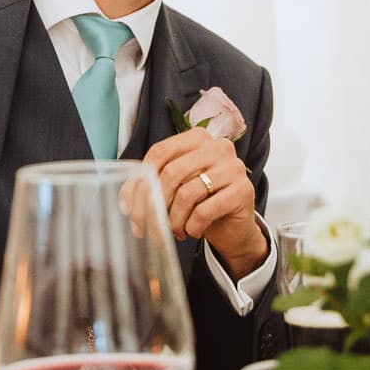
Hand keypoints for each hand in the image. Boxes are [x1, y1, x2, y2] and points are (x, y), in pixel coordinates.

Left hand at [143, 128, 266, 277]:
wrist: (232, 227)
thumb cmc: (200, 203)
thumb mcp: (176, 188)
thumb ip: (153, 184)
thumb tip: (125, 200)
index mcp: (197, 138)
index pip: (160, 152)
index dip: (139, 181)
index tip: (129, 207)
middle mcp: (218, 147)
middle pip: (172, 173)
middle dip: (154, 204)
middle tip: (148, 226)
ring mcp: (233, 167)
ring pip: (187, 194)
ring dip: (174, 221)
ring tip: (175, 231)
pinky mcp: (243, 191)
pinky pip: (204, 211)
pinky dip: (193, 227)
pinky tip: (193, 231)